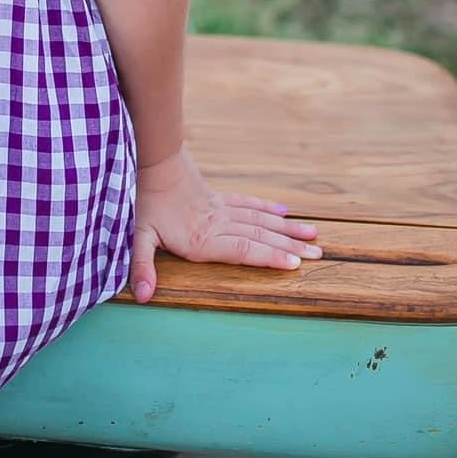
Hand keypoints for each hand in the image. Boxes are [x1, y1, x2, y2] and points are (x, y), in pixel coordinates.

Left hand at [129, 142, 321, 302]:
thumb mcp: (137, 235)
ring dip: (287, 229)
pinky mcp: (218, 198)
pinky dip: (267, 208)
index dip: (269, 257)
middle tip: (319, 254)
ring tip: (313, 235)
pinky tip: (284, 212)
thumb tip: (142, 296)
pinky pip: (247, 203)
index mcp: (202, 239)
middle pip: (259, 236)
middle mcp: (218, 224)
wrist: (150, 161)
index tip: (295, 263)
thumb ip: (141, 266)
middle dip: (290, 247)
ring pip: (260, 220)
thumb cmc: (143, 201)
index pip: (243, 249)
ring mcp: (220, 209)